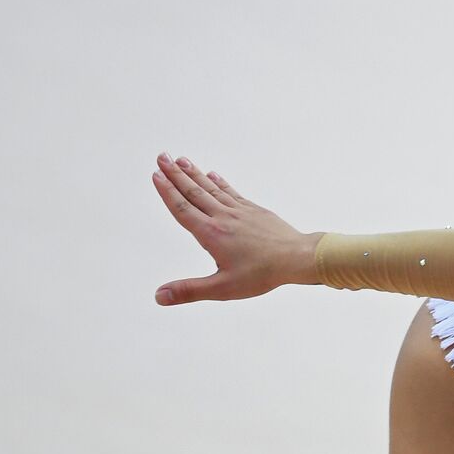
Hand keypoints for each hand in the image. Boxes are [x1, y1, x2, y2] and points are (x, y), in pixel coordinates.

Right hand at [150, 153, 323, 305]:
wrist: (297, 257)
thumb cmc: (262, 274)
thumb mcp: (223, 288)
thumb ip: (189, 291)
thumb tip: (158, 296)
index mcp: (212, 234)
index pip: (183, 209)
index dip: (167, 192)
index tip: (156, 175)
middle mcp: (224, 217)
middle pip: (194, 192)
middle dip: (175, 174)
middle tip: (161, 157)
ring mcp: (240, 211)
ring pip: (211, 189)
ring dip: (194, 174)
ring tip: (181, 160)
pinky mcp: (254, 210)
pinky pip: (232, 192)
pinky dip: (219, 182)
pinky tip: (212, 174)